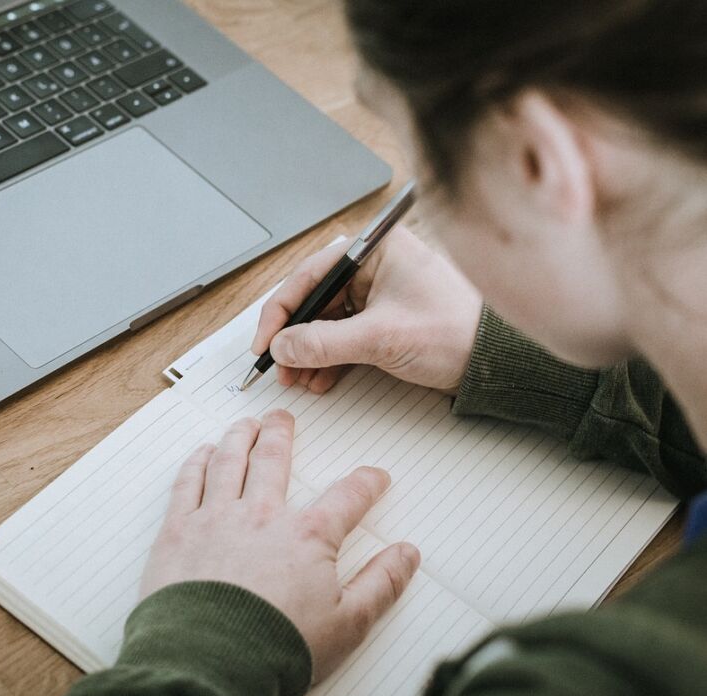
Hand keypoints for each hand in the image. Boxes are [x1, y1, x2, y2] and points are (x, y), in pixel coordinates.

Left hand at [140, 410, 419, 681]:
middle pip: (274, 460)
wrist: (209, 666)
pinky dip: (197, 462)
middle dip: (281, 434)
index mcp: (306, 536)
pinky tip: (203, 452)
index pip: (347, 497)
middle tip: (283, 418)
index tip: (375, 476)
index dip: (366, 483)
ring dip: (240, 436)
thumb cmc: (276, 649)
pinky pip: (188, 482)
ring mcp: (217, 518)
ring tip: (245, 423)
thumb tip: (407, 554)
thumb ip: (381, 583)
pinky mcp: (178, 531)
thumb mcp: (347, 624)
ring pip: (230, 461)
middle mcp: (262, 515)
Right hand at [252, 225, 482, 394]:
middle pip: (314, 300)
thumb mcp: (381, 337)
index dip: (280, 312)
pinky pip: (345, 336)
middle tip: (279, 366)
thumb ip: (325, 342)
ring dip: (309, 352)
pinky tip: (320, 379)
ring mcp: (378, 294)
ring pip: (327, 322)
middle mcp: (373, 268)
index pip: (309, 276)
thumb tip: (283, 346)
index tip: (265, 343)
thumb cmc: (455, 331)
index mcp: (374, 251)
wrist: (495, 361)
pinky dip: (329, 358)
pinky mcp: (384, 320)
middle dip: (294, 338)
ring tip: (298, 378)